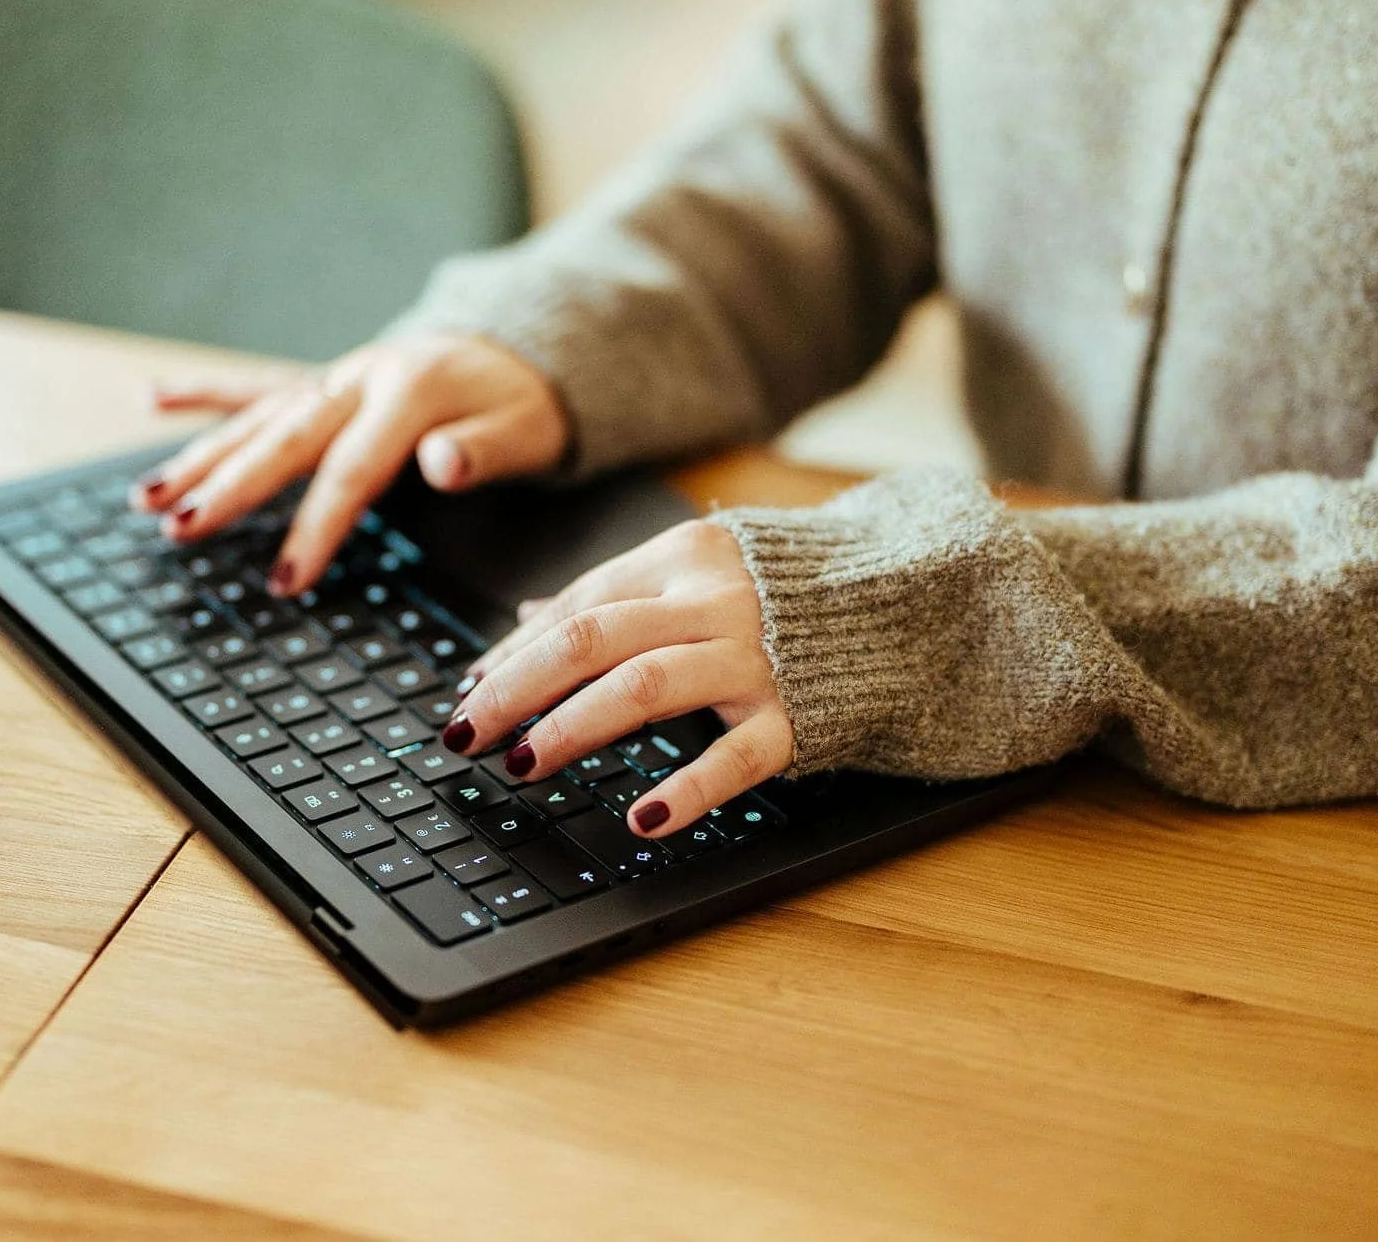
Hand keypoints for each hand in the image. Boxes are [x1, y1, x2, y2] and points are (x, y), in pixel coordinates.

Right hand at [131, 333, 568, 593]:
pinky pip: (258, 385)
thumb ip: (483, 451)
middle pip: (284, 440)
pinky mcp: (324, 381)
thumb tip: (443, 463)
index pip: (351, 471)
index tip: (286, 580)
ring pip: (258, 418)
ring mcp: (336, 377)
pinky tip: (153, 398)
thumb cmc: (522, 403)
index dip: (315, 527)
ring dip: (200, 455)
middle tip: (180, 528)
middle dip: (227, 488)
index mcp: (408, 394)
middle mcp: (359, 379)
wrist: (520, 346)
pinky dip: (206, 392)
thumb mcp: (525, 432)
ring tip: (146, 495)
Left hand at [441, 520, 792, 838]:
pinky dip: (684, 789)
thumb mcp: (700, 573)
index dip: (512, 653)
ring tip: (524, 764)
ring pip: (639, 686)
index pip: (576, 606)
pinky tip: (643, 819)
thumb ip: (618, 596)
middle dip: (514, 690)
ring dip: (570, 728)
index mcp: (682, 558)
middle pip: (587, 639)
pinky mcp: (793, 715)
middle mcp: (711, 601)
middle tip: (467, 733)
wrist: (911, 605)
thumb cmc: (790, 594)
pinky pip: (732, 757)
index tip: (466, 693)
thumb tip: (527, 619)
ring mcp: (754, 658)